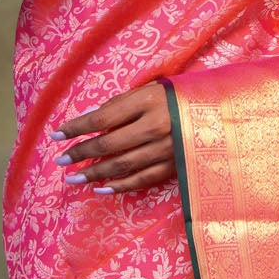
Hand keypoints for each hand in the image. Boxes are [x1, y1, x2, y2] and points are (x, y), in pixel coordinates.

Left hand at [50, 80, 175, 193]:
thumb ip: (121, 103)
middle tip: (60, 161)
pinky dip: (121, 186)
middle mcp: (157, 125)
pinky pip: (143, 179)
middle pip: (109, 143)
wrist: (222, 111)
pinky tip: (102, 189)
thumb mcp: (151, 89)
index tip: (56, 135)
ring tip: (74, 178)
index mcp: (149, 101)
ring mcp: (168, 148)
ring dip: (95, 173)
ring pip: (123, 165)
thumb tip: (89, 117)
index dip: (77, 128)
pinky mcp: (176, 165)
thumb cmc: (180, 96)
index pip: (103, 118)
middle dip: (80, 153)